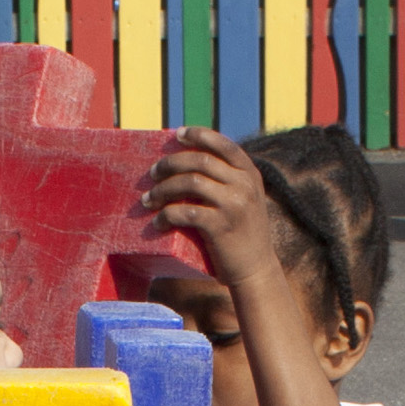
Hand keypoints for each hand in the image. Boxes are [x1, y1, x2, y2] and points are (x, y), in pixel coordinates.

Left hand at [134, 130, 270, 301]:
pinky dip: (166, 215)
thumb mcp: (244, 201)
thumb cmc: (242, 234)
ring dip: (163, 189)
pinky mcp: (221, 226)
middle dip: (171, 164)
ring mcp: (234, 204)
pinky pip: (185, 212)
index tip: (177, 135)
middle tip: (152, 173)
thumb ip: (228, 181)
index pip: (223, 144)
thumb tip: (188, 164)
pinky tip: (158, 222)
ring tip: (148, 199)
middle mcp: (245, 184)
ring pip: (190, 182)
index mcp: (250, 174)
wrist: (256, 270)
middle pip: (200, 161)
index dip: (198, 135)